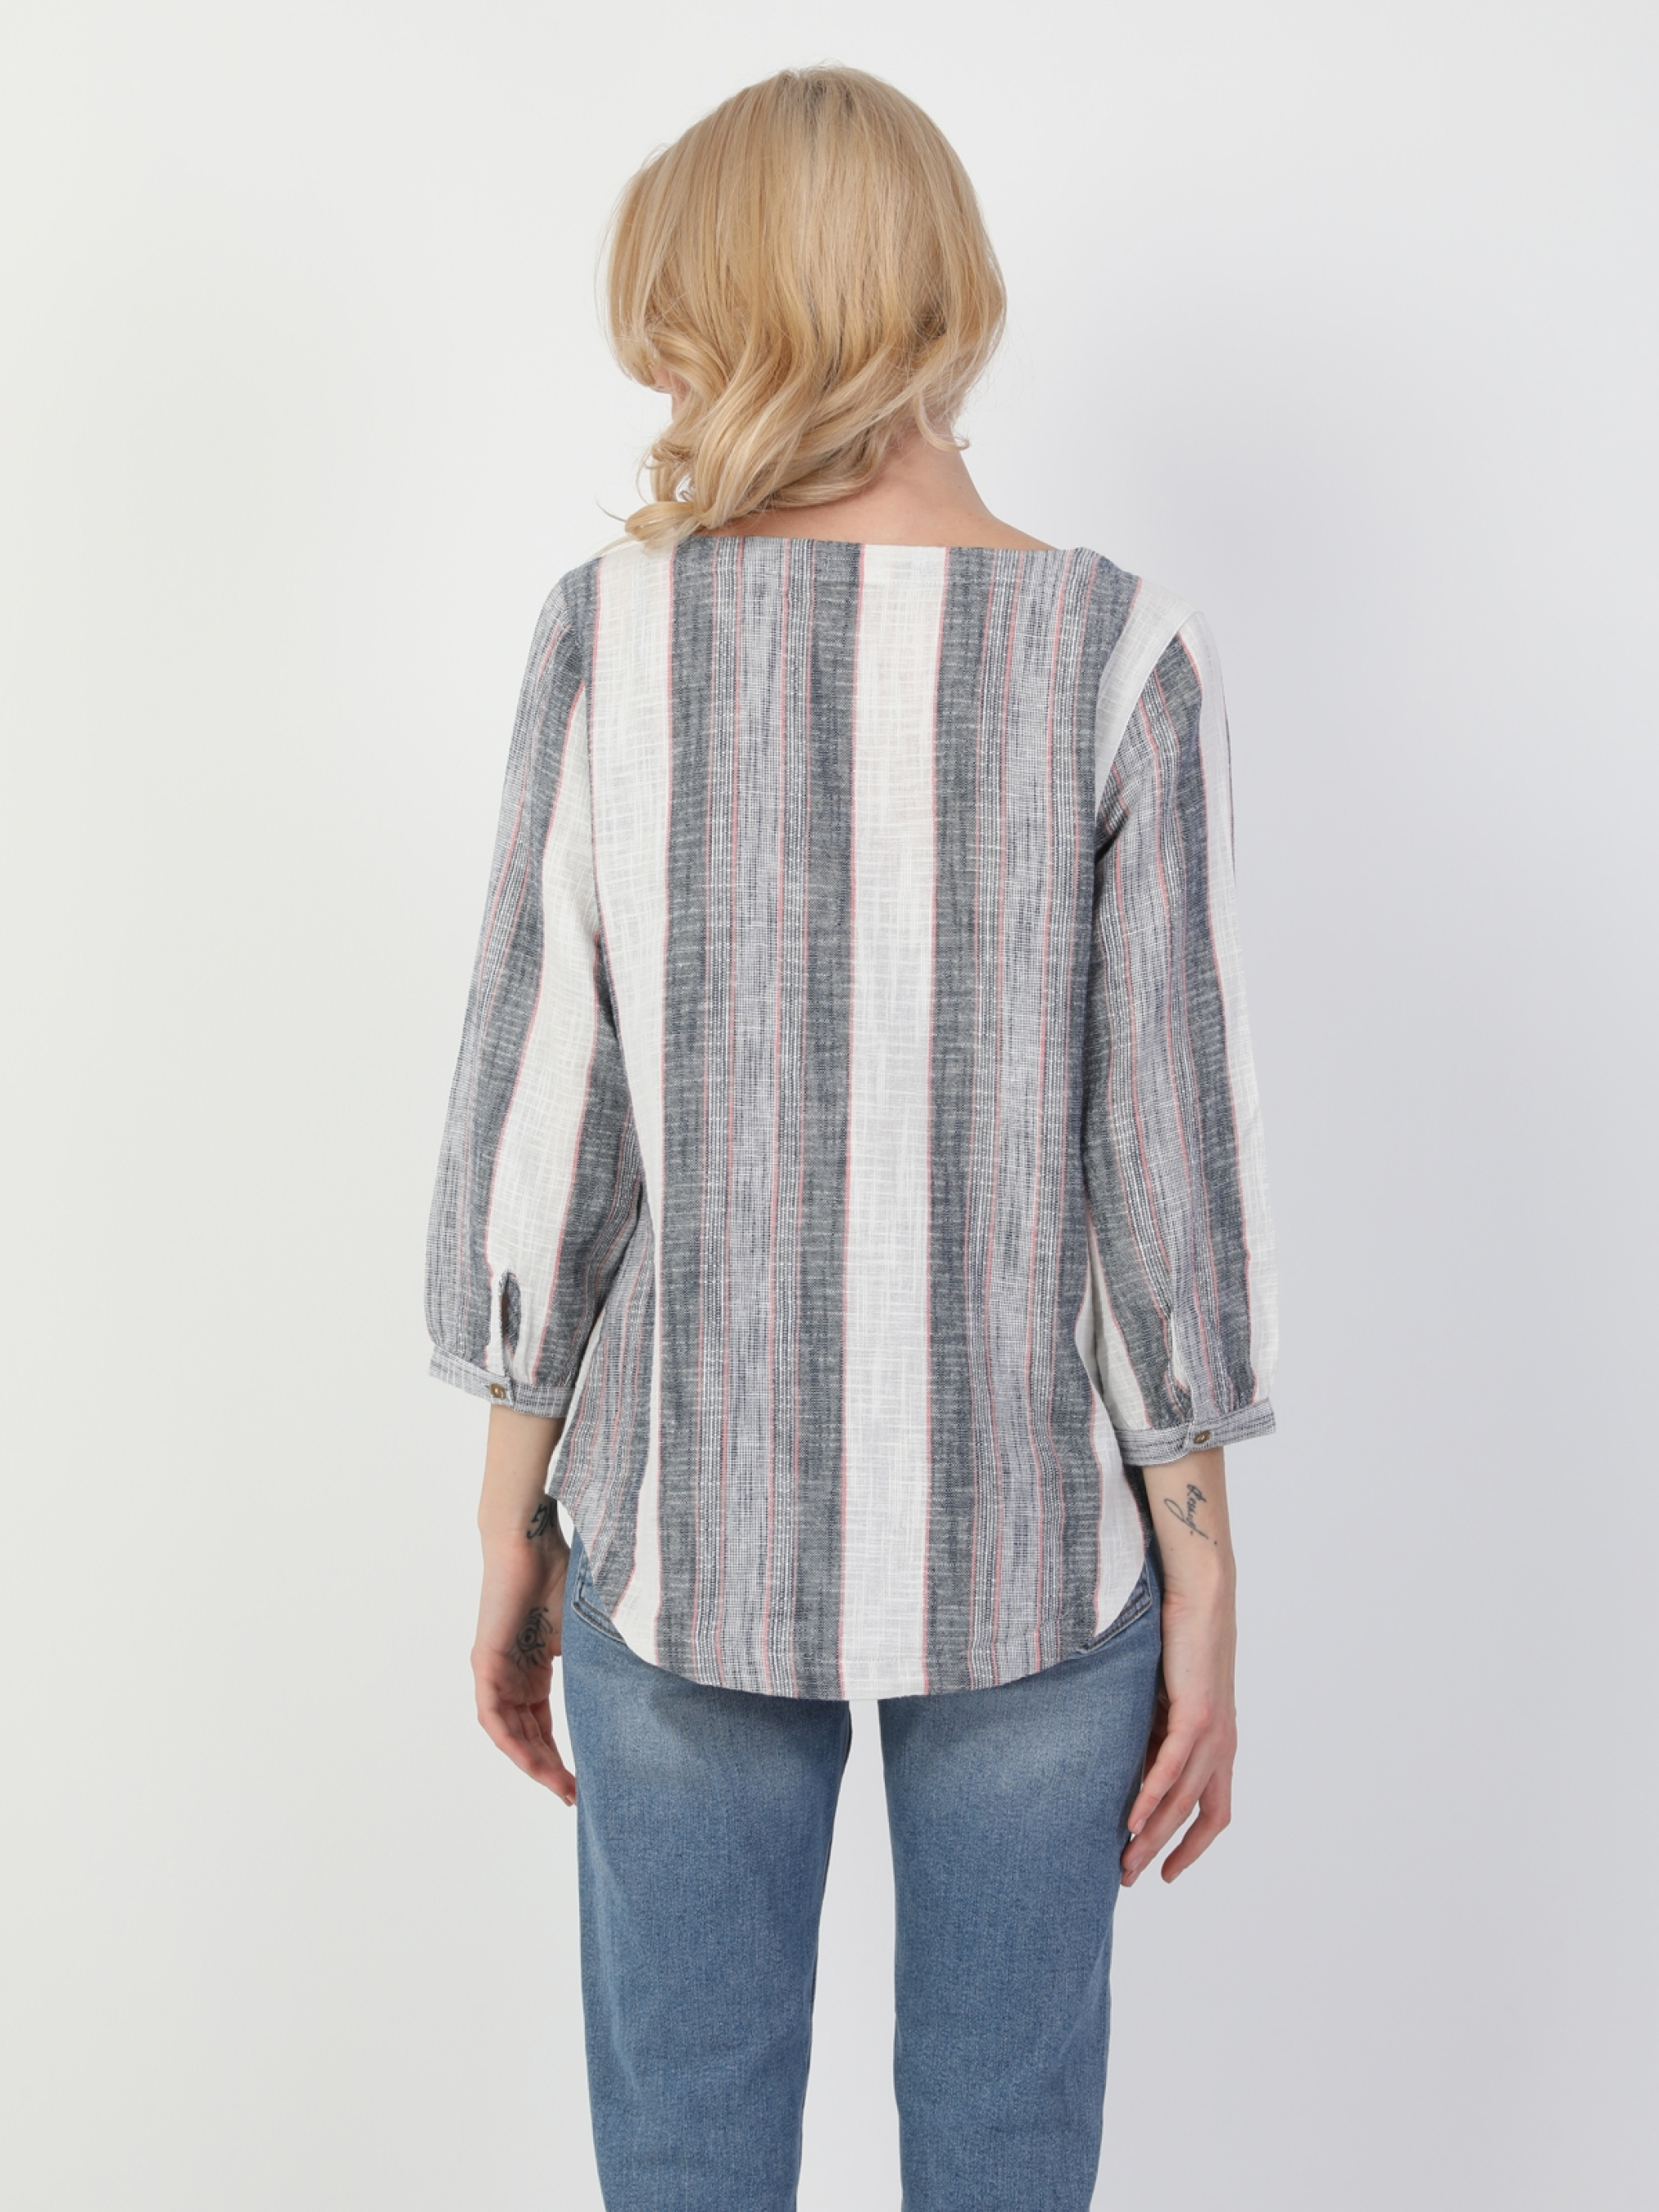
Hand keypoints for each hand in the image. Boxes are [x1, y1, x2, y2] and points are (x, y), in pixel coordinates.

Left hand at [472, 1410, 575, 1804]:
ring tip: (560, 1786)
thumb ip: (600, 1659)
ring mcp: (494, 1670)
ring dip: (532, 1763)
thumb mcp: (587, 1629)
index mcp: (531, 1668)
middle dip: (550, 1770)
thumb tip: (647, 1682)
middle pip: (525, 1736)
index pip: (541, 1724)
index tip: (581, 1783)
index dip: (559, 1755)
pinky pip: (492, 1715)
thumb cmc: (561, 1572)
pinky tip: (529, 1761)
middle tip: (575, 1796)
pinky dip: (510, 1741)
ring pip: (508, 1733)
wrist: (530, 1538)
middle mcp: (510, 1675)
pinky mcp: (484, 1661)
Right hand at [1121, 1451, 1237, 1885]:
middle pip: (1197, 1816)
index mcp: (1218, 1742)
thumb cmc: (1181, 1634)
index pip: (1212, 1811)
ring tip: (1123, 1857)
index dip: (1191, 1846)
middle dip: (1164, 1850)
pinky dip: (1153, 1794)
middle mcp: (1222, 1744)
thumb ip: (1149, 1729)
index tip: (1164, 1872)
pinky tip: (1132, 1815)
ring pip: (1184, 1799)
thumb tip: (1120, 1757)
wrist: (1203, 1590)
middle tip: (1128, 1876)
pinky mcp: (1197, 1712)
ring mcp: (1213, 1731)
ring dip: (1152, 1831)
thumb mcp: (1160, 1694)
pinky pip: (1174, 1765)